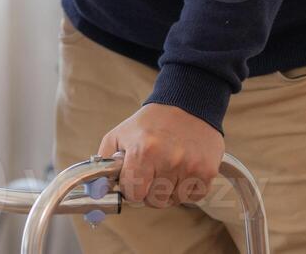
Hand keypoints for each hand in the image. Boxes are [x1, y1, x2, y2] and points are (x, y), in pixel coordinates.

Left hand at [97, 104, 223, 208]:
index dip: (131, 189)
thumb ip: (104, 162)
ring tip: (167, 168)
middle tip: (151, 173)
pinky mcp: (207, 171)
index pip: (133, 194)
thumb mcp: (119, 135)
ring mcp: (190, 167)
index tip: (133, 180)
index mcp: (143, 151)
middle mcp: (168, 160)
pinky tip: (182, 171)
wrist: (186, 105)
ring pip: (174, 201)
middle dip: (149, 191)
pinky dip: (186, 189)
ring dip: (169, 190)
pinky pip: (193, 197)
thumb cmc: (151, 122)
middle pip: (154, 200)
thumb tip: (98, 187)